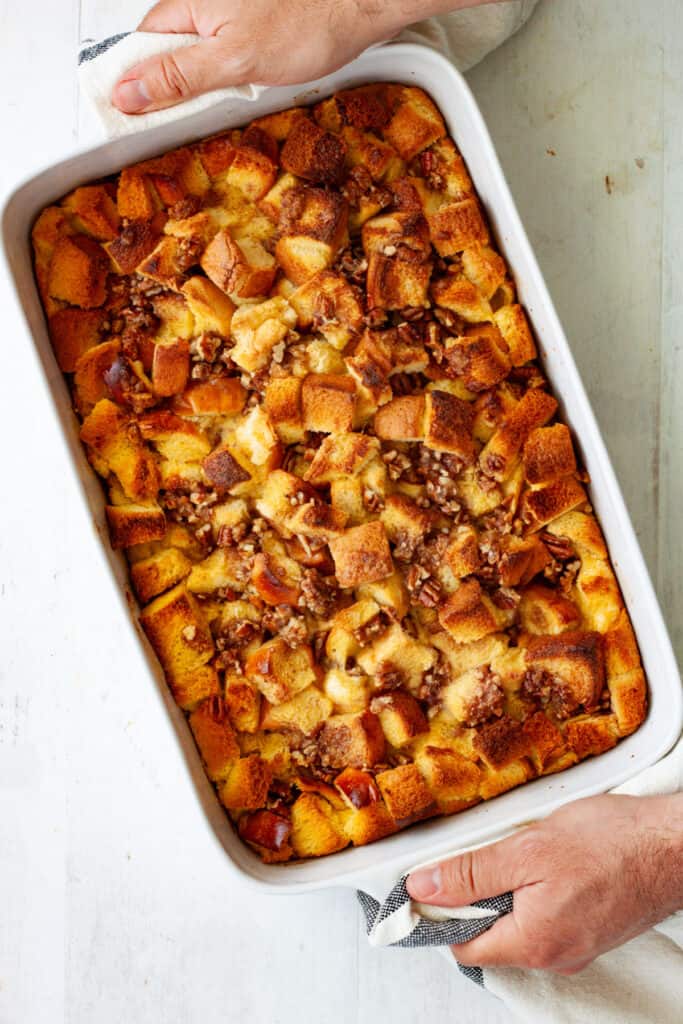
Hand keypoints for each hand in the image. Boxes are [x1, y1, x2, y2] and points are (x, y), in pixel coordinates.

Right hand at [112, 0, 497, 113]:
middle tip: (186, 117)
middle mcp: (206, 5)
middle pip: (169, 53)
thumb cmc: (309, 23)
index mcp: (190, 6)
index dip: (136, 84)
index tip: (130, 117)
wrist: (360, 5)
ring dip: (206, 88)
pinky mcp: (255, 28)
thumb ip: (179, 77)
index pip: (142, 47)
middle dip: (175, 89)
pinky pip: (227, 57)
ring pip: (200, 58)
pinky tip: (248, 88)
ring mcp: (231, 15)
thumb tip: (129, 92)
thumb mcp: (235, 61)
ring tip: (226, 100)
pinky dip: (233, 80)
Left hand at [406, 793, 682, 973]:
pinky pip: (544, 916)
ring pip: (516, 923)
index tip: (428, 878)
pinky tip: (546, 860)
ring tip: (521, 851)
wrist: (673, 845)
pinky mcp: (590, 930)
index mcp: (532, 943)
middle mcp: (553, 955)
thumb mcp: (528, 850)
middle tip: (485, 851)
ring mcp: (575, 945)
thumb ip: (471, 873)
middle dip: (476, 895)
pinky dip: (533, 890)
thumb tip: (423, 887)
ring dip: (507, 888)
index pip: (461, 944)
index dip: (439, 911)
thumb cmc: (613, 844)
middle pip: (487, 934)